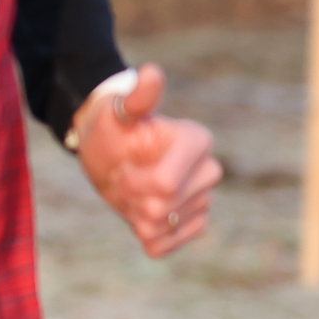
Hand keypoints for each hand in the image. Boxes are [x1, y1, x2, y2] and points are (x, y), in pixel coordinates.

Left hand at [75, 63, 220, 256]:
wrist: (110, 152)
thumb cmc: (112, 128)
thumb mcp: (116, 113)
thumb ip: (136, 98)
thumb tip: (150, 73)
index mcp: (197, 141)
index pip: (163, 184)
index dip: (130, 180)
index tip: (121, 164)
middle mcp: (208, 171)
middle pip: (160, 208)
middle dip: (129, 196)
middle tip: (122, 177)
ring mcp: (203, 200)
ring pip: (159, 227)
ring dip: (132, 213)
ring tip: (129, 190)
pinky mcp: (194, 225)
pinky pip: (165, 246)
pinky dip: (143, 234)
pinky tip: (138, 213)